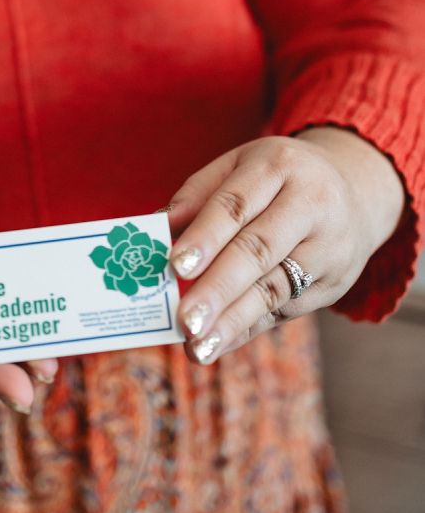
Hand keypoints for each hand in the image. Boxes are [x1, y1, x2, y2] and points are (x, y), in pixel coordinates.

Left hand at [167, 129, 404, 364]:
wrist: (355, 191)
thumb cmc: (278, 178)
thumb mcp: (240, 166)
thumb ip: (197, 194)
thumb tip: (157, 227)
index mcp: (278, 166)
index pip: (237, 203)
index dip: (206, 235)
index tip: (174, 264)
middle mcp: (311, 204)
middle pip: (259, 250)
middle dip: (219, 288)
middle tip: (185, 318)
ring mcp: (329, 247)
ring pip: (275, 288)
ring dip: (232, 321)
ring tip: (196, 346)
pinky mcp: (335, 284)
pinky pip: (284, 310)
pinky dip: (246, 329)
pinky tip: (215, 345)